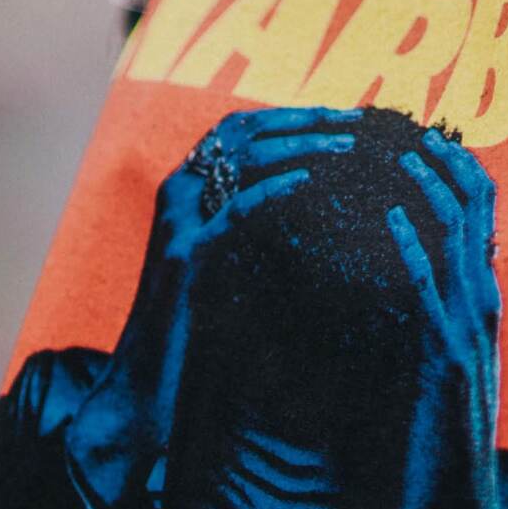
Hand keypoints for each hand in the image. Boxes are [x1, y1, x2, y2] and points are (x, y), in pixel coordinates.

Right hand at [67, 107, 355, 508]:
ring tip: (352, 145)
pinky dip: (274, 189)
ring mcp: (180, 220)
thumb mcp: (231, 264)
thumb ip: (262, 227)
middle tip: (360, 124)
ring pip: (243, 157)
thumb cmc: (196, 331)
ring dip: (302, 144)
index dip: (297, 116)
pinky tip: (311, 183)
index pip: (246, 127)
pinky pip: (234, 208)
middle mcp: (179, 192)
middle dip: (306, 121)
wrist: (147, 392)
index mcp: (190, 188)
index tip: (348, 118)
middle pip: (247, 130)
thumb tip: (323, 198)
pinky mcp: (186, 256)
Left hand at [388, 126, 504, 508]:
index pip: (474, 197)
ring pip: (455, 232)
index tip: (397, 118)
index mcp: (475, 294)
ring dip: (419, 183)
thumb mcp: (419, 353)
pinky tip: (389, 218)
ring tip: (380, 145)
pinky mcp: (449, 363)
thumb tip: (368, 249)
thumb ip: (406, 301)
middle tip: (383, 114)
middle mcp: (480, 301)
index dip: (440, 150)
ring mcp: (469, 330)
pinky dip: (416, 247)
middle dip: (428, 149)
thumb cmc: (425, 436)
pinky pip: (437, 290)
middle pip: (469, 198)